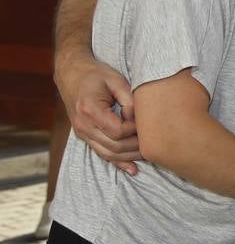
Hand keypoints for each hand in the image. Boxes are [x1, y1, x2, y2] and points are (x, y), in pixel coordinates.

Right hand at [55, 53, 140, 174]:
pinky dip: (117, 163)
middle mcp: (83, 125)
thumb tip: (138, 119)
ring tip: (149, 154)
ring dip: (129, 156)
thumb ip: (129, 100)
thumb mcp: (116, 80)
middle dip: (136, 146)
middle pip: (114, 146)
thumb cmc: (96, 74)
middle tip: (154, 141)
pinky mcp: (84, 136)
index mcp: (90, 109)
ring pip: (108, 154)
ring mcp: (81, 133)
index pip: (118, 131)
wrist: (71, 74)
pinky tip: (132, 169)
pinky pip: (101, 154)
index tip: (146, 122)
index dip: (135, 130)